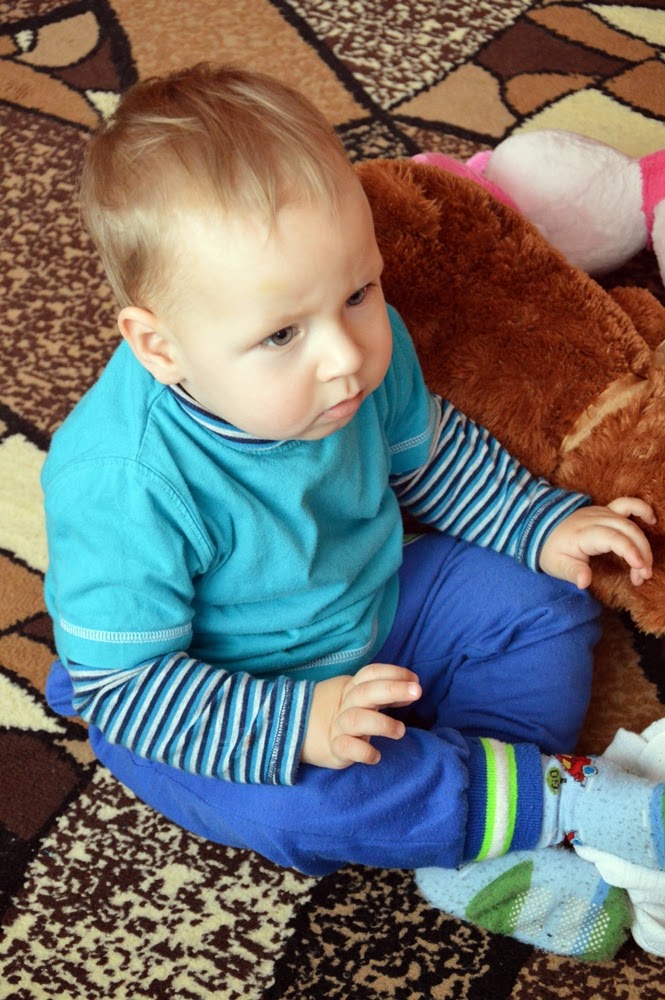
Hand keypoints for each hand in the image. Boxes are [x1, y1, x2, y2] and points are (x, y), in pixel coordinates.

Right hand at [301, 662, 420, 769]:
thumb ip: (384, 693)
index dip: (393, 673)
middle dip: (392, 689)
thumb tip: (412, 690)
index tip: (415, 680)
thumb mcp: (361, 698)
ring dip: (381, 723)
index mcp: (352, 688)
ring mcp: (338, 726)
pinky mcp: (334, 748)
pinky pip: (346, 748)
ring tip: (401, 731)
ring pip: (357, 720)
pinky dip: (363, 752)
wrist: (302, 731)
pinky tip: (377, 756)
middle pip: (366, 692)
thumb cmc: (344, 713)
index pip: (370, 673)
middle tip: (417, 692)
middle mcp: (345, 704)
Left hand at [539, 497, 654, 588]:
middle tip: (643, 576)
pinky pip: (626, 504)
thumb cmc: (551, 550)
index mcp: (583, 533)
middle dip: (641, 553)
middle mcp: (595, 519)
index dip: (630, 551)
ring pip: (630, 523)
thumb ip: (573, 572)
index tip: (640, 568)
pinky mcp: (605, 510)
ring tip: (645, 567)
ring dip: (643, 543)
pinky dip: (641, 509)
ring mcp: (601, 512)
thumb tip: (584, 582)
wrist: (539, 529)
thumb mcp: (557, 566)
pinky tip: (652, 520)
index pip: (613, 538)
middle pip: (627, 531)